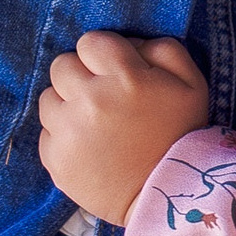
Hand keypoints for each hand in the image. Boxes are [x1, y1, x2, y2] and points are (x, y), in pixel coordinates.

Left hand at [38, 32, 210, 224]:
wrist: (167, 193)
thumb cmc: (180, 131)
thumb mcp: (190, 80)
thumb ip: (161, 48)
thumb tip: (127, 44)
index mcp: (124, 76)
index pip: (88, 42)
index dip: (101, 52)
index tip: (112, 69)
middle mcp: (90, 100)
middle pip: (61, 65)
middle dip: (79, 74)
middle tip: (99, 93)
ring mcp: (68, 132)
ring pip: (47, 98)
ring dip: (66, 104)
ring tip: (90, 121)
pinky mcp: (55, 161)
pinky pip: (45, 133)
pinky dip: (61, 135)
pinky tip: (85, 145)